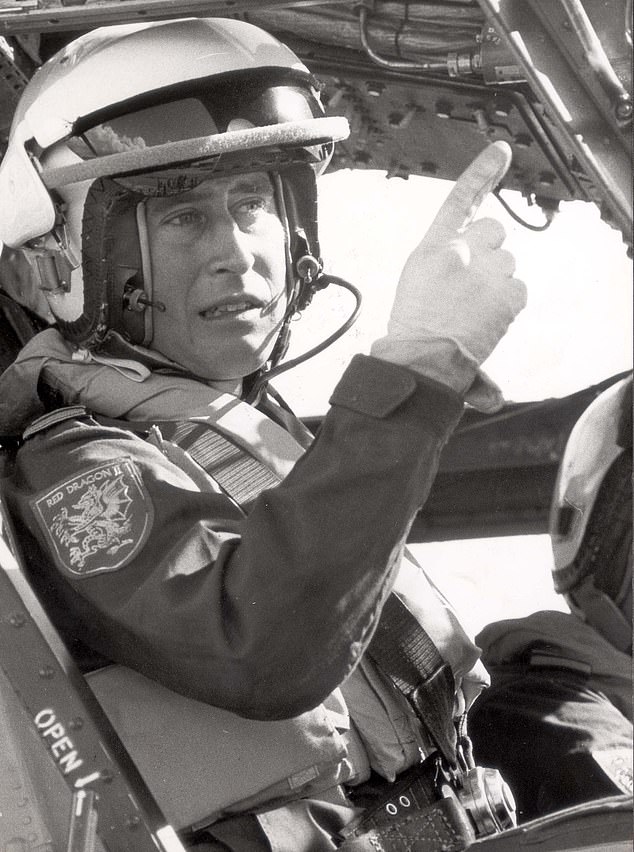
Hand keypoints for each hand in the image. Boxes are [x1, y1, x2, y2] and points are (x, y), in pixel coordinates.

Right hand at [371, 142, 526, 402]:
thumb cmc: (416, 323)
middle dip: (488, 254)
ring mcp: (488, 271)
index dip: (482, 172)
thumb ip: (446, 255)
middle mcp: (462, 252)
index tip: (501, 152)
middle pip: (494, 234)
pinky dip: (507, 301)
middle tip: (470, 285)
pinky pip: (518, 288)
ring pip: (507, 263)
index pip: (461, 199)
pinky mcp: (508, 292)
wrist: (424, 357)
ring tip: (472, 307)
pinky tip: (486, 316)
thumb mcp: (418, 276)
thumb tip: (475, 250)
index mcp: (434, 247)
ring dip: (496, 281)